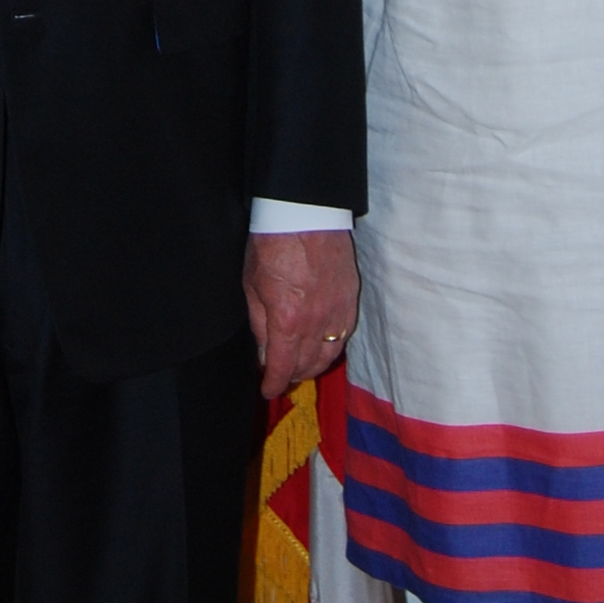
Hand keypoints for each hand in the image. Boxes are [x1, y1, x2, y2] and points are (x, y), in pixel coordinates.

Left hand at [243, 229, 359, 402]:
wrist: (305, 213)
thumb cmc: (272, 244)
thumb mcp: (252, 286)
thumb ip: (259, 324)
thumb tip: (264, 352)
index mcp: (288, 321)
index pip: (282, 367)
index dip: (273, 383)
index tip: (267, 389)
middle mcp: (317, 322)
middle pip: (308, 366)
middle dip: (292, 375)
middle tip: (280, 375)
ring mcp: (339, 311)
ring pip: (330, 354)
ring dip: (314, 365)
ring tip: (300, 364)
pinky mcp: (351, 298)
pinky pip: (344, 334)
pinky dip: (332, 346)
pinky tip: (321, 343)